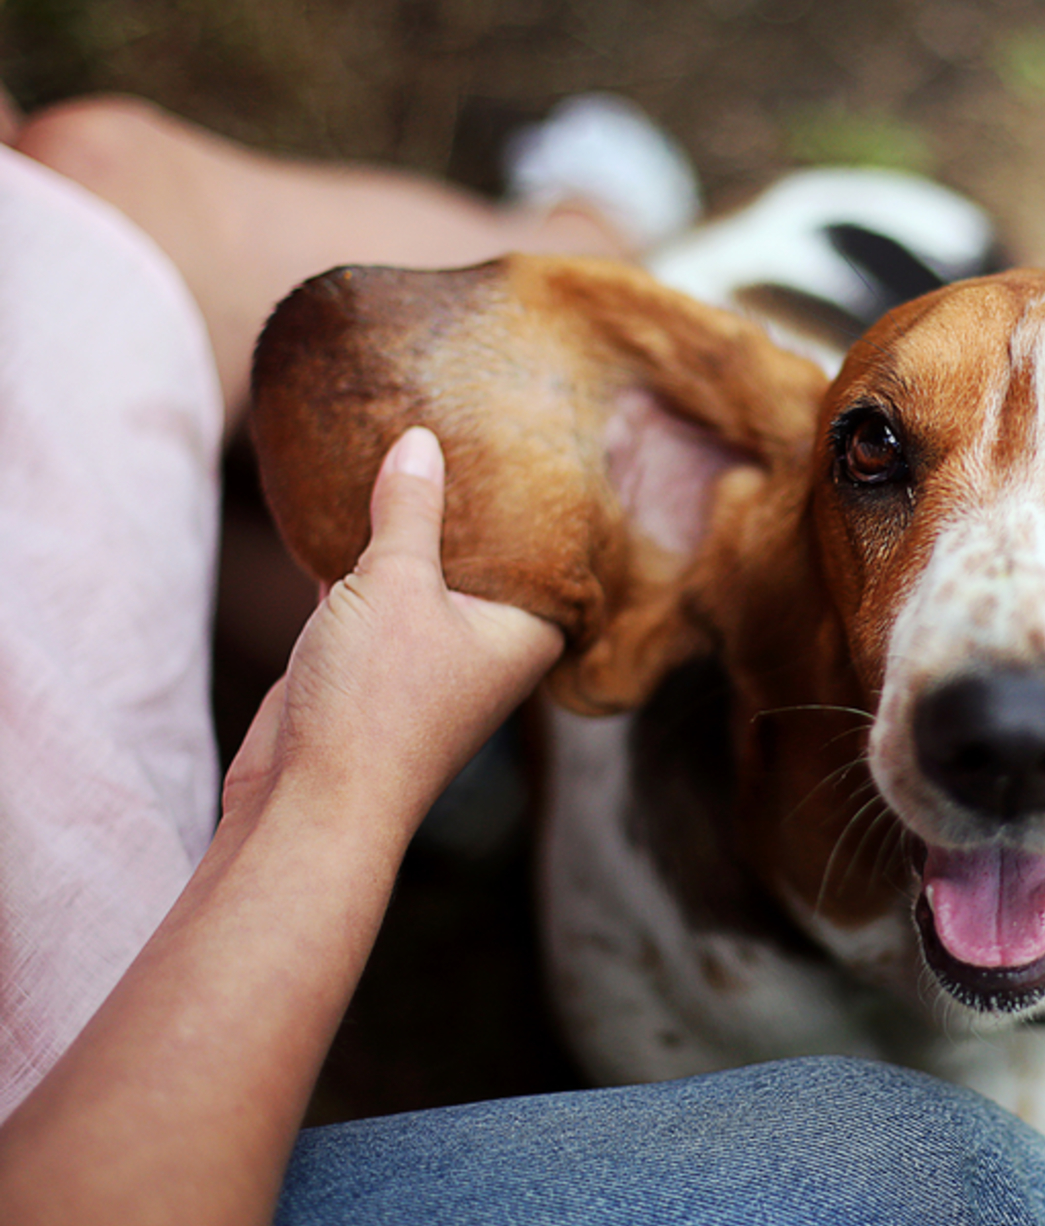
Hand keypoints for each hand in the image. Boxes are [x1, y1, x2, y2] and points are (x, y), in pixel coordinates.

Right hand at [222, 427, 563, 847]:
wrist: (309, 802)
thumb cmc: (376, 702)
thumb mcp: (396, 585)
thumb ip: (411, 510)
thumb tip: (422, 441)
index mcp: (526, 631)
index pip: (555, 553)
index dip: (549, 501)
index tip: (546, 442)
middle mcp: (487, 645)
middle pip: (488, 557)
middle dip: (473, 502)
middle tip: (469, 423)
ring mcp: (427, 656)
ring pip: (426, 574)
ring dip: (412, 525)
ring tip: (406, 446)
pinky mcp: (370, 663)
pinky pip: (375, 591)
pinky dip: (362, 554)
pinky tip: (342, 504)